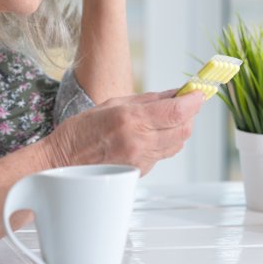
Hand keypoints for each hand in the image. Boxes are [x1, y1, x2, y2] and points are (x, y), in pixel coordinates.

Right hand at [44, 89, 203, 174]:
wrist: (62, 164)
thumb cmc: (81, 131)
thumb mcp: (112, 104)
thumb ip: (148, 100)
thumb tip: (176, 93)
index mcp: (131, 120)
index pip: (177, 111)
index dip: (194, 100)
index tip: (200, 91)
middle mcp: (140, 142)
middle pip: (184, 129)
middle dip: (190, 114)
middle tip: (187, 102)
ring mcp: (141, 160)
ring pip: (177, 143)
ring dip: (179, 128)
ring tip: (167, 117)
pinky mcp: (141, 172)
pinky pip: (163, 154)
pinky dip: (164, 142)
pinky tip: (150, 134)